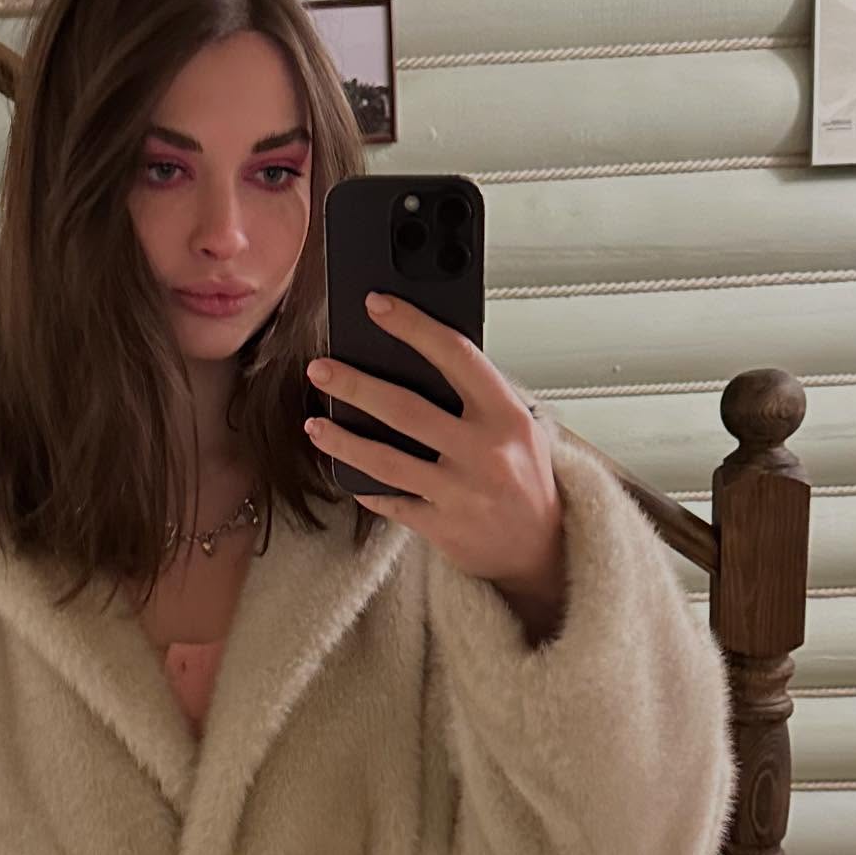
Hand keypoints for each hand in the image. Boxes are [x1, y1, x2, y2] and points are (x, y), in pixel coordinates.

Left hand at [304, 292, 567, 638]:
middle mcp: (484, 452)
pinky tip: (342, 468)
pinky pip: (390, 502)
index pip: (456, 356)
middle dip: (356, 386)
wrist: (542, 549)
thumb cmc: (524, 478)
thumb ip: (478, 397)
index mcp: (506, 415)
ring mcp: (461, 492)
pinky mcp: (442, 527)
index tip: (377, 305)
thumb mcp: (518, 427)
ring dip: (343, 440)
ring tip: (313, 424)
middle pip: (406, 409)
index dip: (413, 326)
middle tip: (320, 368)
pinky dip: (364, 485)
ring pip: (387, 460)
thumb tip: (416, 356)